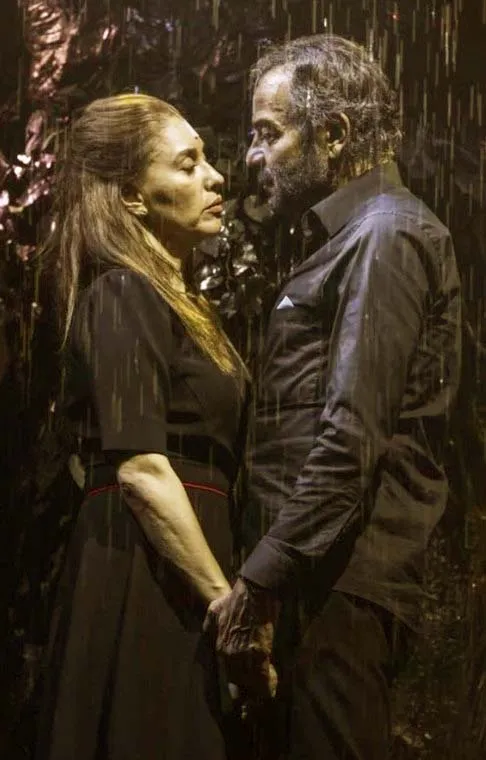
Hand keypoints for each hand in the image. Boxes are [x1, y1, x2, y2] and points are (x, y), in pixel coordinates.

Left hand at [204, 577, 278, 698]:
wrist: (252, 593)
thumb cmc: (234, 600)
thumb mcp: (214, 611)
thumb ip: (209, 626)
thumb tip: (206, 632)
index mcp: (220, 647)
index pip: (228, 674)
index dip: (236, 688)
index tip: (239, 697)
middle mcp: (231, 656)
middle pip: (240, 683)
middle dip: (247, 695)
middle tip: (251, 706)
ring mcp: (245, 656)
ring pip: (252, 683)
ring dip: (260, 691)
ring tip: (266, 696)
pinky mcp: (260, 653)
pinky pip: (264, 677)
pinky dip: (269, 683)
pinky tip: (273, 687)